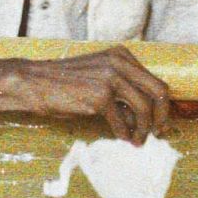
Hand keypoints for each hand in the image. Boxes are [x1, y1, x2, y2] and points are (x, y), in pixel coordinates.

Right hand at [0, 46, 174, 143]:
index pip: (155, 81)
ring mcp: (110, 78)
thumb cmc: (65, 84)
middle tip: (158, 134)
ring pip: (144, 108)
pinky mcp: (100, 96)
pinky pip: (122, 121)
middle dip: (162, 117)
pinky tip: (122, 138)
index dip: (162, 105)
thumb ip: (122, 88)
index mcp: (122, 55)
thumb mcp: (98, 76)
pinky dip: (125, 133)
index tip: (159, 122)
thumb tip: (145, 116)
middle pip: (159, 92)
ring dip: (144, 129)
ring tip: (138, 141)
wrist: (35, 83)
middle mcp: (119, 62)